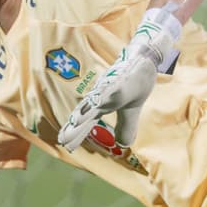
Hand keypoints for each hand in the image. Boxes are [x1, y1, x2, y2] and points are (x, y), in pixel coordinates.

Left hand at [58, 5, 180, 151]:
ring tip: (75, 121)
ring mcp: (111, 87)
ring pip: (96, 101)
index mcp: (103, 104)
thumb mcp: (131, 111)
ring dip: (86, 111)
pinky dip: (108, 94)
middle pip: (86, 114)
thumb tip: (122, 145)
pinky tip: (101, 101)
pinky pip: (114, 88)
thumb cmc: (134, 83)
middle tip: (62, 140)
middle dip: (75, 128)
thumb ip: (125, 127)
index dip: (77, 134)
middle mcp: (102, 96)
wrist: (144, 60)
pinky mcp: (122, 80)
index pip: (87, 122)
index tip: (66, 146)